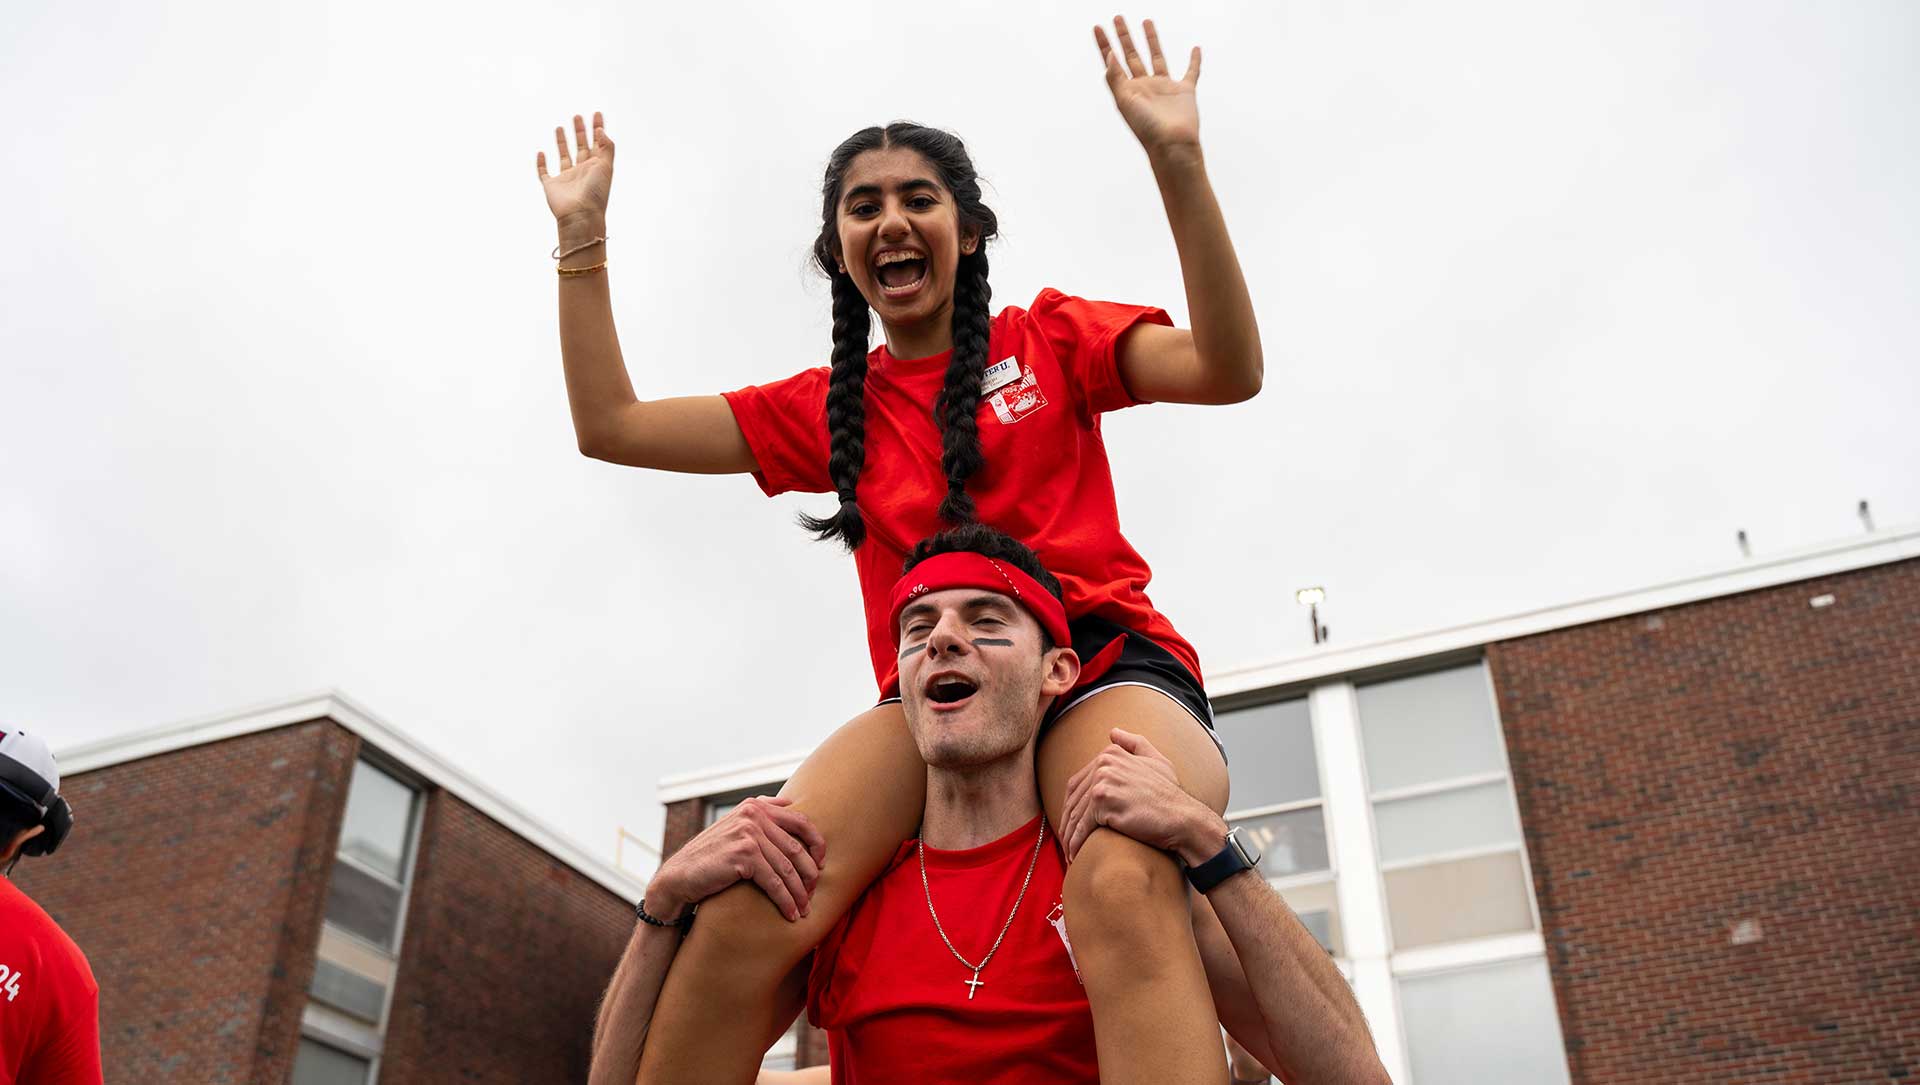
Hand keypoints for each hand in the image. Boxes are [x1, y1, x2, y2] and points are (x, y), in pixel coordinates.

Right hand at [537, 112, 614, 230]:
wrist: (580, 215)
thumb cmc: (595, 193)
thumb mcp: (605, 167)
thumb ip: (606, 147)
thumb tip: (600, 130)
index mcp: (596, 167)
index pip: (598, 143)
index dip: (598, 128)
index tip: (597, 114)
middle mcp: (582, 171)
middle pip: (581, 147)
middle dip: (580, 131)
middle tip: (577, 116)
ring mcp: (566, 179)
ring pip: (564, 156)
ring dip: (562, 142)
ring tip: (560, 127)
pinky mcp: (551, 186)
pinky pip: (544, 173)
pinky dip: (541, 164)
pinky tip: (541, 153)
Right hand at [644, 796, 826, 922]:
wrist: (678, 878)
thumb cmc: (711, 858)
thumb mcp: (735, 828)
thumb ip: (759, 814)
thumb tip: (790, 803)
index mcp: (755, 806)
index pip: (801, 821)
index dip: (817, 845)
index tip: (822, 865)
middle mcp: (753, 814)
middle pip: (796, 848)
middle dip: (809, 875)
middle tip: (813, 894)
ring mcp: (749, 833)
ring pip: (787, 868)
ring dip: (799, 893)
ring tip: (804, 909)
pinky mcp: (744, 855)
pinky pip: (775, 882)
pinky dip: (785, 900)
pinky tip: (790, 914)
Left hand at [1060, 727, 1224, 863]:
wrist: (1183, 818)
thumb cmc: (1170, 796)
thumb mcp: (1157, 761)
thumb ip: (1134, 745)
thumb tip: (1113, 732)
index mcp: (1111, 754)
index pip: (1078, 783)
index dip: (1072, 807)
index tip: (1071, 825)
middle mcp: (1104, 763)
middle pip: (1074, 799)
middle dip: (1067, 823)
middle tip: (1066, 843)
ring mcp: (1103, 780)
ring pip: (1076, 814)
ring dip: (1069, 836)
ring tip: (1069, 853)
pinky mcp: (1104, 801)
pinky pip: (1082, 827)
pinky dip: (1076, 843)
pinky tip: (1076, 856)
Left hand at [1093, 17, 1201, 155]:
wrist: (1172, 145)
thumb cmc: (1147, 128)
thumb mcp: (1125, 102)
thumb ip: (1115, 77)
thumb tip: (1110, 54)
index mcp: (1128, 90)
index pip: (1113, 62)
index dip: (1105, 45)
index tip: (1098, 27)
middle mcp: (1144, 86)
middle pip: (1132, 55)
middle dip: (1124, 36)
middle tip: (1118, 18)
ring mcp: (1165, 88)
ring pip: (1157, 57)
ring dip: (1151, 39)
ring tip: (1146, 21)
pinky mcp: (1185, 91)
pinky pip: (1191, 72)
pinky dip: (1194, 61)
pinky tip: (1195, 49)